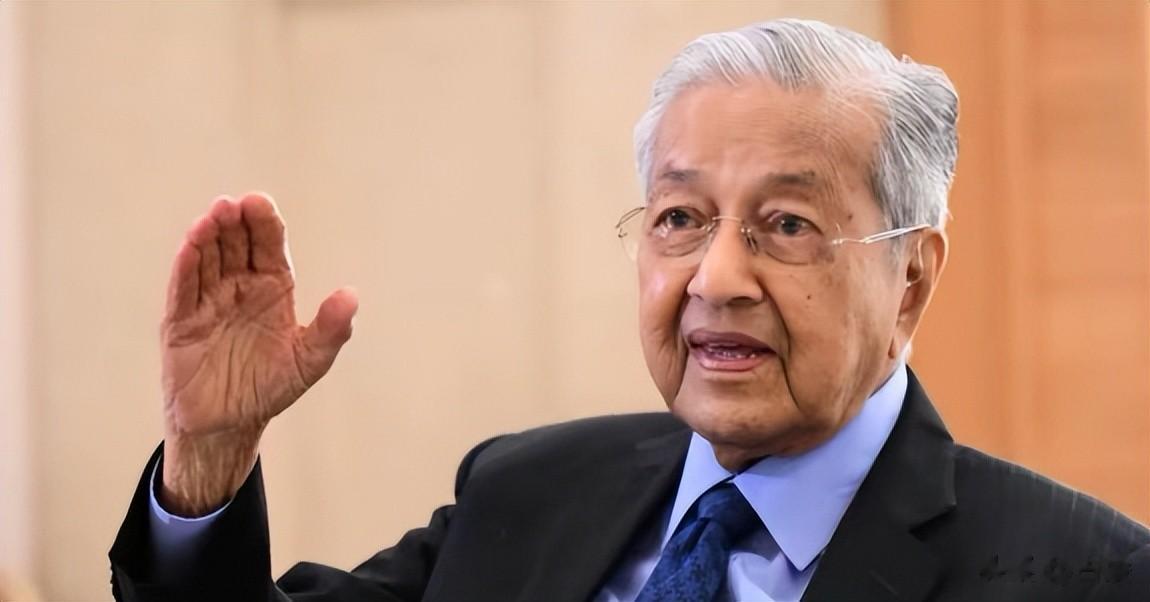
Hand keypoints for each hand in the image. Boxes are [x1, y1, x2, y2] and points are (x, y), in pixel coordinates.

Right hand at [159, 193, 357, 515]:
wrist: (228, 425)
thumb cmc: (270, 387)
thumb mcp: (309, 361)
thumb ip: (332, 330)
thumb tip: (352, 295)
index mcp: (273, 289)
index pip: (270, 248)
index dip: (265, 224)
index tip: (260, 203)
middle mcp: (239, 287)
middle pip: (236, 245)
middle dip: (235, 223)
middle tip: (233, 205)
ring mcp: (208, 301)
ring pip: (207, 259)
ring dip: (207, 236)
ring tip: (212, 216)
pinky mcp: (181, 322)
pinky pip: (183, 289)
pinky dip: (186, 266)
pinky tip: (190, 245)